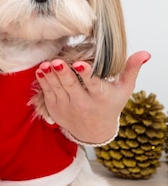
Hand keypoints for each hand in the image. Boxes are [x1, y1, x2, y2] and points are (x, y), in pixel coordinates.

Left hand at [35, 51, 150, 143]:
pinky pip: (47, 93)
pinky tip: (41, 70)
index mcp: (100, 97)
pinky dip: (43, 81)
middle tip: (57, 61)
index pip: (93, 84)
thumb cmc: (110, 105)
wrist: (94, 131)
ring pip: (57, 88)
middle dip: (63, 73)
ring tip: (46, 64)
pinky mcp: (55, 108)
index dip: (85, 74)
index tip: (79, 63)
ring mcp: (67, 107)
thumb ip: (131, 70)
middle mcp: (83, 104)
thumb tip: (144, 54)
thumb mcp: (123, 89)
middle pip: (71, 86)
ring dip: (50, 76)